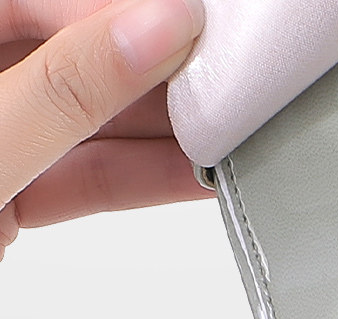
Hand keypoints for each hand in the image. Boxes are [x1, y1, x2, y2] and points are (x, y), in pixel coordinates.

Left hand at [0, 0, 211, 261]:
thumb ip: (64, 91)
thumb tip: (155, 31)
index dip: (120, 11)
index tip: (190, 29)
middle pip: (78, 58)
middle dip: (154, 74)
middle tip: (219, 80)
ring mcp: (0, 138)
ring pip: (91, 121)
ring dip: (161, 134)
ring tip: (225, 132)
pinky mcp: (15, 193)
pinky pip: (86, 174)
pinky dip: (141, 180)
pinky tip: (197, 176)